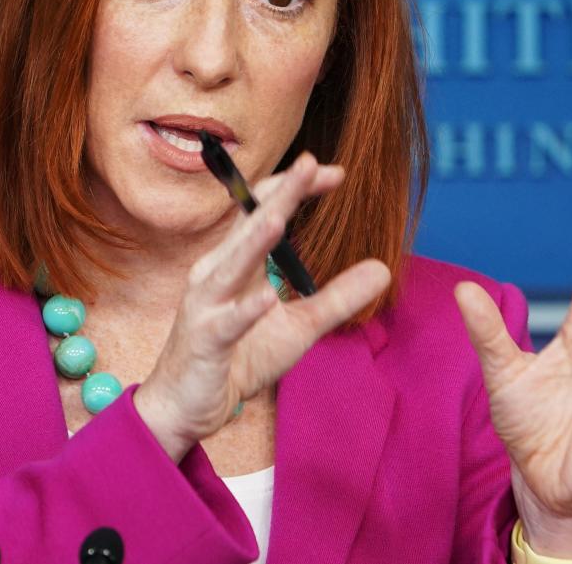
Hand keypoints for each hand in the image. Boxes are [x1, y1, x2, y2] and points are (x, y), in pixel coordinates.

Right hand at [134, 152, 390, 461]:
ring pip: (232, 265)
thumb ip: (337, 298)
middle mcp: (216, 272)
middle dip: (280, 196)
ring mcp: (206, 304)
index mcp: (236, 262)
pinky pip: (228, 322)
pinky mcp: (206, 339)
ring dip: (255, 241)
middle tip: (311, 165)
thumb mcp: (299, 328)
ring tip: (279, 218)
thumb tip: (384, 267)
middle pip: (248, 224)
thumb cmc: (237, 359)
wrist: (187, 406)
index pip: (264, 211)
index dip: (296, 189)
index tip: (335, 173)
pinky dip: (246, 309)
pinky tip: (267, 298)